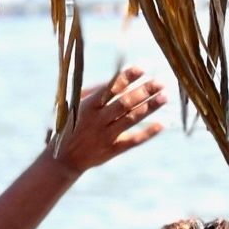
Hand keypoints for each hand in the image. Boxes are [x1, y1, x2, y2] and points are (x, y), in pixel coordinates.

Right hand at [48, 66, 167, 174]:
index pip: (110, 89)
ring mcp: (106, 136)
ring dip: (150, 107)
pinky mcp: (113, 150)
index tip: (141, 69)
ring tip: (165, 96)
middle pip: (124, 103)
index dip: (126, 78)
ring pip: (131, 119)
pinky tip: (162, 124)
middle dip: (143, 91)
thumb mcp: (75, 106)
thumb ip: (96, 91)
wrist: (63, 160)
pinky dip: (148, 133)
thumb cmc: (71, 126)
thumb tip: (119, 78)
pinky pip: (133, 140)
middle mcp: (98, 121)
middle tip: (160, 82)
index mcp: (88, 107)